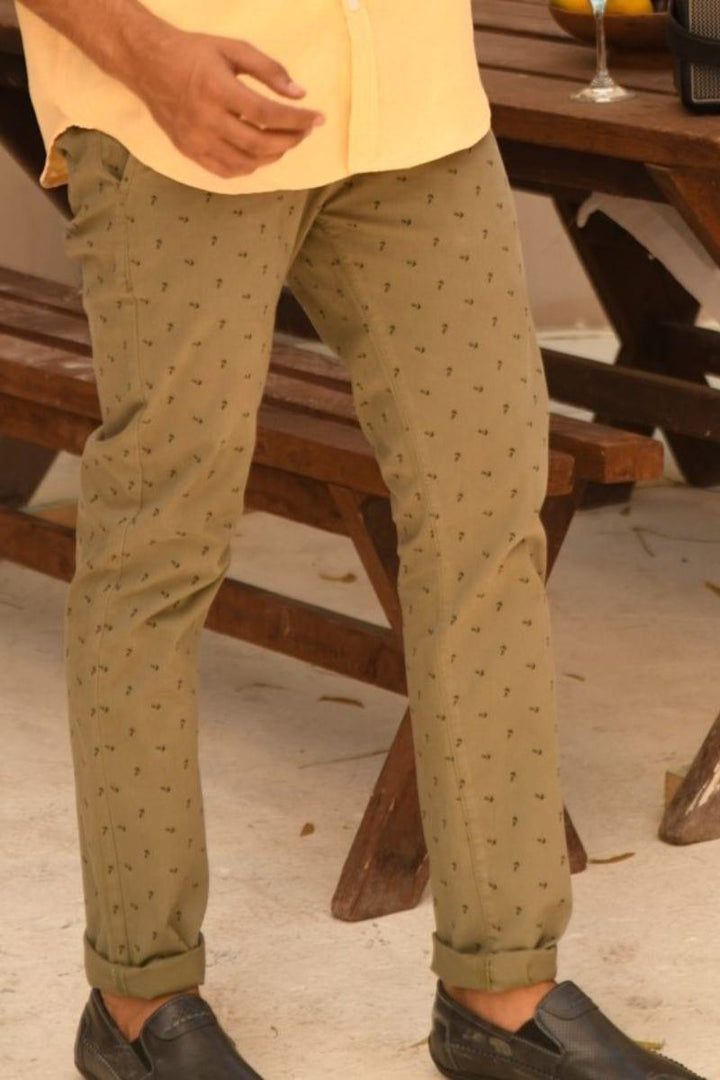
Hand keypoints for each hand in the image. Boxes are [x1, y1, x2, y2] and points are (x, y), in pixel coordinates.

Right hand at [128, 25, 324, 177]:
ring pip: (245, 162)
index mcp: (217, 89)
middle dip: (290, 140)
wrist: (147, 64)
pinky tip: (260, 153)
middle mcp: (205, 119)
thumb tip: (299, 94)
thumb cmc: (193, 53)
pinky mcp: (189, 151)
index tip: (317, 119)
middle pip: (259, 143)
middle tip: (304, 131)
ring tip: (285, 141)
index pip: (267, 113)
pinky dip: (249, 167)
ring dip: (272, 155)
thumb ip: (269, 70)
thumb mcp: (233, 49)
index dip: (297, 119)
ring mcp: (196, 140)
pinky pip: (226, 171)